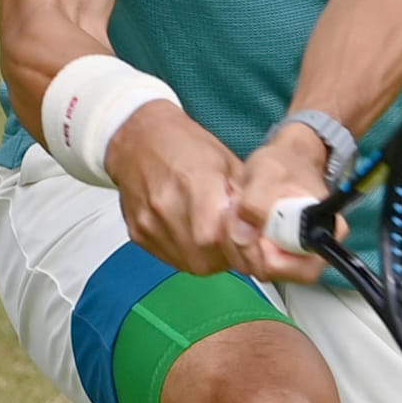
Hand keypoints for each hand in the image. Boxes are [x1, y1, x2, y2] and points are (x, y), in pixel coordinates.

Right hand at [103, 103, 245, 274]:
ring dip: (209, 258)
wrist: (139, 139)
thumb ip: (244, 199)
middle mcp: (166, 205)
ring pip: (189, 263)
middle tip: (235, 241)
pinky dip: (188, 253)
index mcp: (194, 182)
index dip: (238, 247)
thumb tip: (263, 230)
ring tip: (215, 235)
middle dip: (227, 256)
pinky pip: (171, 258)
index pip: (215, 236)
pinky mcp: (138, 233)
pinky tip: (193, 234)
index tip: (250, 243)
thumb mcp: (227, 162)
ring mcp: (149, 222)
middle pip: (204, 257)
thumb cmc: (187, 145)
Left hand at [230, 132, 339, 283]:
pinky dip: (233, 243)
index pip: (300, 269)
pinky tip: (235, 221)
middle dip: (246, 247)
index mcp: (325, 233)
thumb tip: (244, 234)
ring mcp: (289, 256)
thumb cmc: (283, 165)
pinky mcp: (269, 253)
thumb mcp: (268, 172)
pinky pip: (246, 260)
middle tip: (236, 215)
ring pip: (255, 268)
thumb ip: (256, 202)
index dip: (270, 253)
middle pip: (274, 273)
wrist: (282, 161)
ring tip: (236, 213)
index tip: (254, 226)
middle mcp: (312, 253)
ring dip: (236, 243)